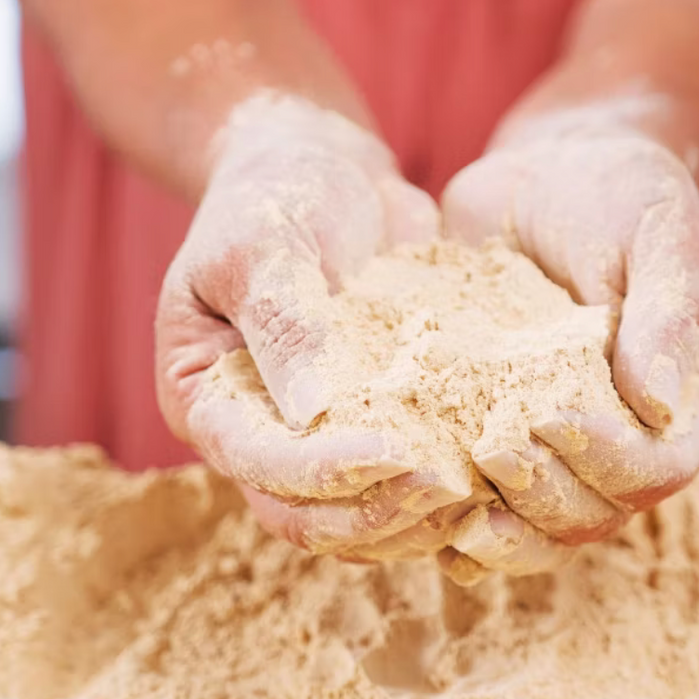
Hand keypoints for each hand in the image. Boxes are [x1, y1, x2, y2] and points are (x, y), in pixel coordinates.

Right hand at [156, 95, 469, 553]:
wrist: (324, 174)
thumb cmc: (276, 195)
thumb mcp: (261, 243)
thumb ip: (283, 322)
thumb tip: (311, 410)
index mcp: (207, 397)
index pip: (258, 461)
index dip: (323, 470)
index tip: (397, 451)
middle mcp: (257, 435)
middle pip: (303, 514)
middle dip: (374, 513)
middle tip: (448, 489)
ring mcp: (315, 439)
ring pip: (354, 518)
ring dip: (412, 523)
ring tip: (479, 497)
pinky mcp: (369, 428)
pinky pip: (398, 485)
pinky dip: (438, 496)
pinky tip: (491, 482)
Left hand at [441, 112, 698, 545]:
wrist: (548, 176)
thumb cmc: (620, 196)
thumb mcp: (660, 237)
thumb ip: (668, 314)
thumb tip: (657, 404)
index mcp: (676, 404)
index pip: (658, 469)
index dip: (610, 462)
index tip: (552, 416)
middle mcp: (617, 440)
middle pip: (594, 512)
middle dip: (543, 497)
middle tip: (490, 448)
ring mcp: (554, 445)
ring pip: (538, 526)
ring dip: (500, 532)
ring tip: (451, 511)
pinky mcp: (493, 430)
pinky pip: (484, 501)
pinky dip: (455, 518)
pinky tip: (420, 514)